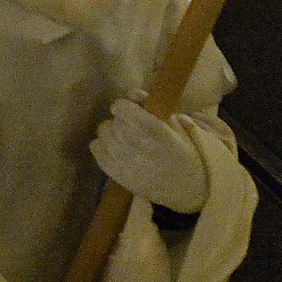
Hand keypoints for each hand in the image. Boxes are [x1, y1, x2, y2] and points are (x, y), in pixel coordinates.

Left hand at [91, 92, 208, 212]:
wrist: (187, 189)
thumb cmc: (183, 153)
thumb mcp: (176, 126)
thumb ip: (153, 106)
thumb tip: (132, 93)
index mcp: (156, 132)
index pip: (123, 109)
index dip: (123, 106)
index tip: (129, 109)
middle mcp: (137, 146)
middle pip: (113, 121)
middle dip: (121, 120)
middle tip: (132, 128)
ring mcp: (124, 162)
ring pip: (103, 132)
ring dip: (112, 132)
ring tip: (126, 139)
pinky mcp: (115, 174)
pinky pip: (95, 147)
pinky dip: (102, 144)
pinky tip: (116, 149)